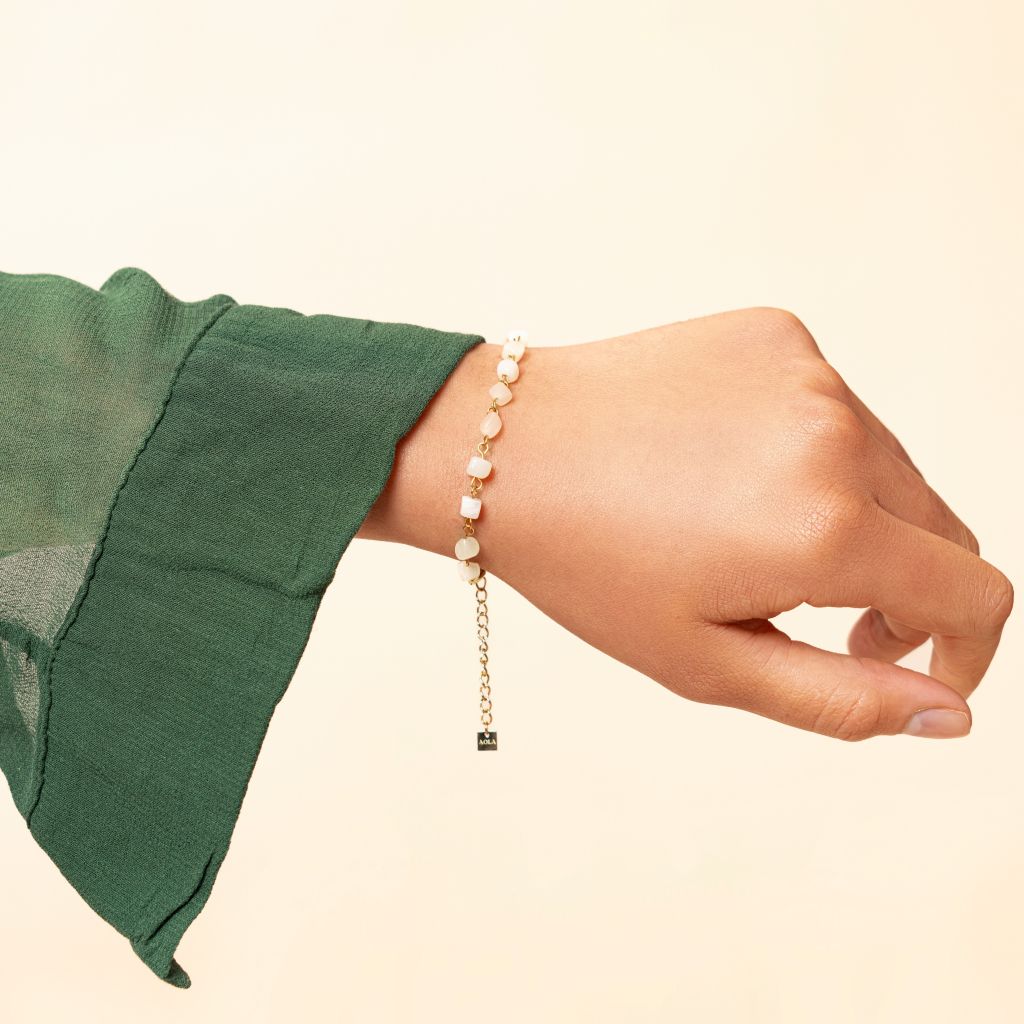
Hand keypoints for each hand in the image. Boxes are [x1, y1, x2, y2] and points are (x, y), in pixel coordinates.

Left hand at [361, 309, 1013, 740]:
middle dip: (904, 588)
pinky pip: (834, 408)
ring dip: (853, 515)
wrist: (503, 449)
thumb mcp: (706, 661)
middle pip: (940, 528)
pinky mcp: (778, 333)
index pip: (977, 594)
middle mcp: (836, 435)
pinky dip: (810, 451)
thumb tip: (948, 715)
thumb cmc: (588, 565)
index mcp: (825, 528)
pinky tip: (726, 468)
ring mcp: (809, 372)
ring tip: (751, 535)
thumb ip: (841, 699)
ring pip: (889, 467)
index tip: (905, 664)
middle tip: (825, 617)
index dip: (962, 649)